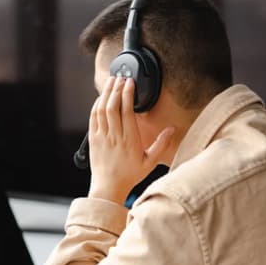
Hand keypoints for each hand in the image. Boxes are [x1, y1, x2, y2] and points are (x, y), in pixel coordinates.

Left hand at [87, 76, 174, 204]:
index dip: (128, 94)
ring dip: (106, 93)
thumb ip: (161, 144)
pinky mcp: (93, 139)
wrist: (108, 188)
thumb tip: (172, 129)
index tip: (130, 82)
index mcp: (130, 140)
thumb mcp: (150, 162)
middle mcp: (114, 136)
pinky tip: (101, 97)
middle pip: (113, 106)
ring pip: (102, 109)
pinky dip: (97, 105)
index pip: (127, 111)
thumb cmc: (129, 176)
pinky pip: (93, 117)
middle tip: (121, 76)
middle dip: (116, 88)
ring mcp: (102, 137)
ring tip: (111, 81)